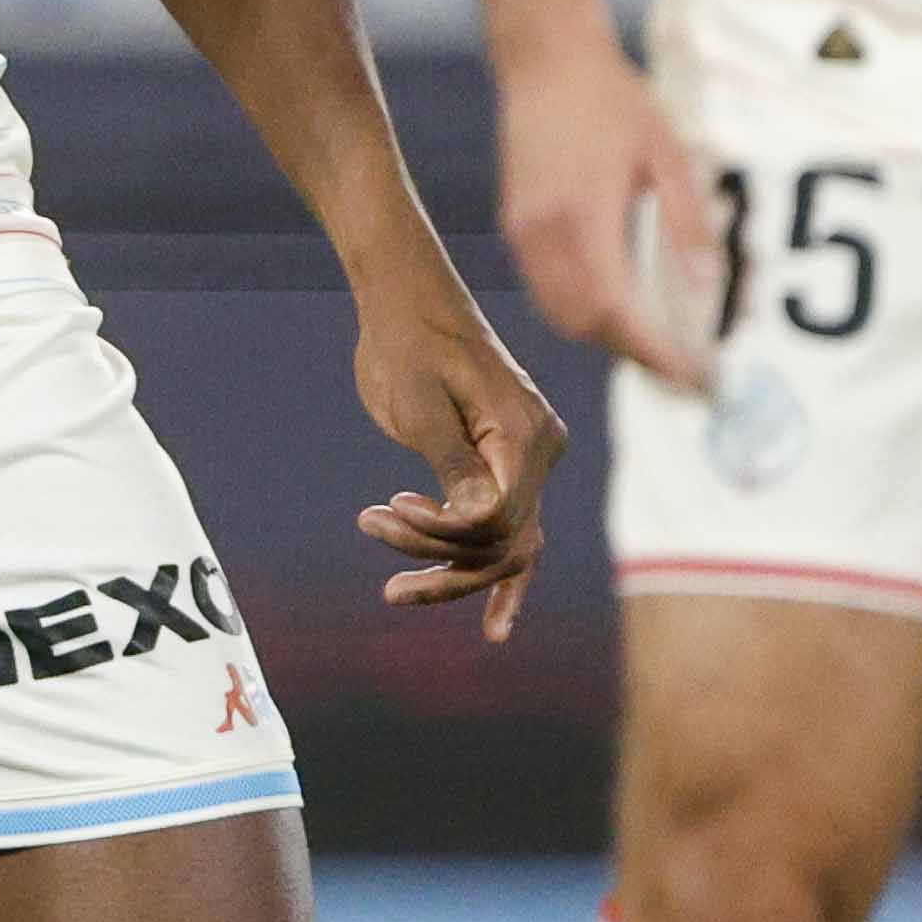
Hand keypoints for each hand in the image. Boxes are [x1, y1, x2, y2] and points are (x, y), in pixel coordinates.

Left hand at [345, 250, 566, 642]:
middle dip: (441, 562)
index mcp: (524, 434)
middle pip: (506, 541)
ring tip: (392, 585)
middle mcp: (542, 450)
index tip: (383, 512)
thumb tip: (475, 522)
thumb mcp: (417, 405)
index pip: (496, 519)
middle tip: (379, 559)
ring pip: (508, 542)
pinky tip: (495, 623)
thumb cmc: (403, 343)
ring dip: (451, 567)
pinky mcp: (511, 462)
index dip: (440, 534)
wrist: (406, 298)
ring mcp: (532, 458)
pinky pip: (514, 527)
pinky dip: (498, 572)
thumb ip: (451, 464)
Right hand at [496, 35, 716, 388]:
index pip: (613, 310)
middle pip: (581, 322)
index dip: (651, 351)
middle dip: (630, 355)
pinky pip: (545, 289)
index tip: (691, 375)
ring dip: (603, 337)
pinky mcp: (516, 224)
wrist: (546, 59)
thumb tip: (705, 285)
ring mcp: (521, 231)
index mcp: (580, 218)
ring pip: (558, 311)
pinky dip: (580, 312)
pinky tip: (615, 309)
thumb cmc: (613, 98)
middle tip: (681, 372)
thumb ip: (687, 222)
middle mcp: (541, 234)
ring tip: (652, 347)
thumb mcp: (667, 153)